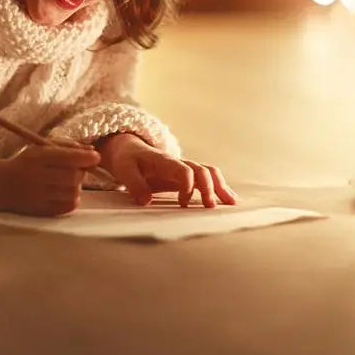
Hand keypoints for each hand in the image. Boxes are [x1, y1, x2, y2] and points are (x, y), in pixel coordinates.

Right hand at [1, 144, 100, 216]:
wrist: (1, 185)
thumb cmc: (27, 162)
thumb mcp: (43, 147)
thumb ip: (68, 146)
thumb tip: (91, 151)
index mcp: (38, 158)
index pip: (68, 157)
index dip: (86, 157)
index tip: (95, 157)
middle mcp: (37, 177)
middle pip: (73, 176)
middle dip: (81, 171)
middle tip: (77, 169)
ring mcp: (38, 196)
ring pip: (73, 192)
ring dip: (77, 186)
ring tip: (67, 181)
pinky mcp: (41, 210)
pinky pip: (68, 206)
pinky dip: (72, 199)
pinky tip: (65, 192)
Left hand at [97, 133, 236, 207]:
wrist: (129, 147)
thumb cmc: (127, 159)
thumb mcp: (124, 170)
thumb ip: (134, 185)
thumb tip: (146, 201)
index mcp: (164, 160)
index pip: (184, 169)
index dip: (188, 185)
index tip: (183, 203)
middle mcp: (178, 162)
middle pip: (202, 170)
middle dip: (209, 187)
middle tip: (210, 207)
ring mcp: (184, 167)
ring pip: (208, 172)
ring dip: (220, 186)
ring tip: (231, 202)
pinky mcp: (186, 174)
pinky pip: (207, 177)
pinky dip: (219, 186)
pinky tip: (228, 198)